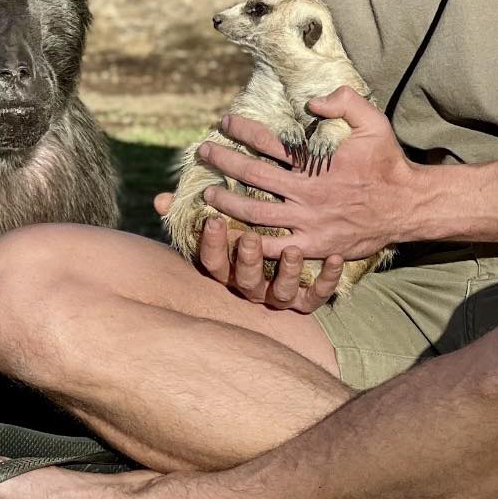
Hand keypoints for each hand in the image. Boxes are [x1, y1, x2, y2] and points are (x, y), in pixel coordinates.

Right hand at [152, 195, 345, 311]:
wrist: (298, 263)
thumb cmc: (249, 236)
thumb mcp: (222, 221)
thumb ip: (191, 212)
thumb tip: (160, 200)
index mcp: (230, 268)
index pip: (212, 262)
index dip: (211, 244)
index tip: (213, 218)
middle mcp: (252, 286)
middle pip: (244, 280)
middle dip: (246, 260)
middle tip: (250, 238)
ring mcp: (280, 295)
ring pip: (280, 294)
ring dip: (285, 273)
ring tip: (292, 251)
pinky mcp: (308, 299)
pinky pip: (317, 296)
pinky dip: (327, 280)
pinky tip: (337, 258)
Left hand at [184, 89, 420, 261]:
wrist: (407, 207)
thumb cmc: (387, 163)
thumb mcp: (373, 122)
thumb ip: (344, 102)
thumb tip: (311, 101)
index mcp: (315, 163)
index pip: (269, 143)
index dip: (243, 131)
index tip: (224, 122)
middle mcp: (306, 192)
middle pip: (254, 175)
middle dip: (224, 162)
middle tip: (203, 153)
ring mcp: (307, 222)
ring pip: (255, 213)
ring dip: (227, 203)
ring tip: (207, 196)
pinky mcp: (312, 246)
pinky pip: (273, 249)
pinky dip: (249, 245)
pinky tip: (229, 239)